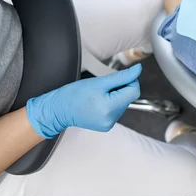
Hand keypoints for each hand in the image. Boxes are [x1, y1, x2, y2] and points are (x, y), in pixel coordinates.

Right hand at [26, 65, 141, 137]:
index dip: (130, 81)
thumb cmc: (73, 95)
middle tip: (103, 86)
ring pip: (123, 103)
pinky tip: (99, 101)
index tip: (119, 77)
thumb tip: (137, 70)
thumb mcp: (99, 82)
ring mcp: (109, 124)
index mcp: (110, 108)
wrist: (58, 109)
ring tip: (98, 95)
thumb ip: (122, 76)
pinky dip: (111, 102)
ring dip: (116, 95)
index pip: (134, 91)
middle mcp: (111, 119)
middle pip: (129, 97)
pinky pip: (116, 110)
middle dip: (120, 88)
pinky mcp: (106, 125)